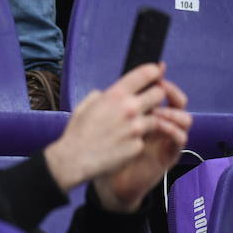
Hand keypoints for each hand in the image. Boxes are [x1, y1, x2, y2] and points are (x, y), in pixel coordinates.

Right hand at [44, 64, 172, 192]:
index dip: (154, 72)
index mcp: (116, 95)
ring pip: (157, 117)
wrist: (73, 160)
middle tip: (149, 102)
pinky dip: (138, 139)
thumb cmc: (77, 132)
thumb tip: (110, 92)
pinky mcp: (138, 145)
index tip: (156, 74)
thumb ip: (103, 95)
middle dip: (156, 96)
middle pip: (159, 94)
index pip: (146, 74)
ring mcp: (136, 128)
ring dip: (149, 120)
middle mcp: (129, 109)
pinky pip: (145, 138)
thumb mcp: (86, 105)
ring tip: (132, 126)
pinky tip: (125, 143)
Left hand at [91, 73, 191, 212]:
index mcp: (147, 114)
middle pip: (179, 101)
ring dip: (173, 112)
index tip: (156, 71)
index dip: (161, 79)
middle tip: (160, 88)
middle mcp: (161, 124)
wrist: (108, 184)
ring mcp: (167, 139)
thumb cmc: (104, 152)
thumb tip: (106, 90)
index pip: (162, 91)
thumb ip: (107, 107)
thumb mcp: (105, 125)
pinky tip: (160, 126)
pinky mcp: (169, 155)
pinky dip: (173, 129)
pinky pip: (180, 139)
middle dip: (171, 91)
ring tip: (158, 112)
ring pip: (185, 118)